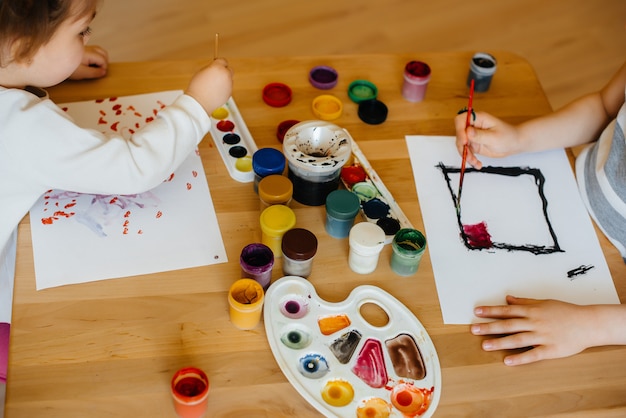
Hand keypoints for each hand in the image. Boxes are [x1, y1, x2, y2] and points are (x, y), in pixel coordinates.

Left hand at [68, 45, 108, 79]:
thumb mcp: (82, 73)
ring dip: (101, 58)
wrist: (54, 62)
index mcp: (88, 54)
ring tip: (97, 67)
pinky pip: (93, 51)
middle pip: (103, 53)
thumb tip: (104, 72)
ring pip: (99, 50)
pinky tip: (90, 63)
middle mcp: (88, 49)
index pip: (103, 59)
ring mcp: (84, 47)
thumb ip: (94, 73)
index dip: (104, 68)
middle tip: (100, 70)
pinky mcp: (81, 49)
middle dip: (105, 62)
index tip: (100, 74)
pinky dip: (95, 56)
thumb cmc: (67, 68)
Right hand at [185, 58, 232, 114]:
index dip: (219, 63)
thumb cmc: (197, 87)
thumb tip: (215, 68)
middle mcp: (225, 75)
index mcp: (218, 67)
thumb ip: (211, 68)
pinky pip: (228, 87)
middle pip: (229, 69)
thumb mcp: (201, 72)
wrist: (199, 102)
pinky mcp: (230, 93)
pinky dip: (224, 88)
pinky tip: (216, 91)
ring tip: (214, 85)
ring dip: (224, 80)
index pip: (223, 60)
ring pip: (229, 79)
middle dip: (224, 71)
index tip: (217, 65)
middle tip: (217, 75)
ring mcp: (229, 84)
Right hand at [454, 111, 520, 168]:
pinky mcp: (474, 145)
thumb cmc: (508, 136)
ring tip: (475, 162)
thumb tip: (467, 131)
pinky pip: (467, 152)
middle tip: (469, 155)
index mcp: (479, 119)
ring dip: (466, 155)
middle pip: (459, 134)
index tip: (464, 142)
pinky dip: (470, 159)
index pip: (461, 120)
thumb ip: (480, 135)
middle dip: (462, 146)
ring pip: (461, 145)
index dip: (459, 130)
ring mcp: (473, 136)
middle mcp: (473, 127)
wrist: (514, 144)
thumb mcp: (494, 137)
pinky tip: (477, 163)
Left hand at [470, 295, 593, 364]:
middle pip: (508, 325)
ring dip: (500, 342)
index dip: (491, 311)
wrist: (588, 323)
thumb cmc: (565, 312)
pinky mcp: (550, 350)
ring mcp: (542, 337)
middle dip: (490, 327)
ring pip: (517, 339)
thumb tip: (508, 298)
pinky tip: (507, 361)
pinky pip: (533, 355)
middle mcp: (534, 323)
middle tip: (474, 329)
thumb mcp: (544, 303)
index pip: (507, 311)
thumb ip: (524, 302)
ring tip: (485, 345)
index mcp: (532, 311)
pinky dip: (520, 358)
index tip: (477, 312)